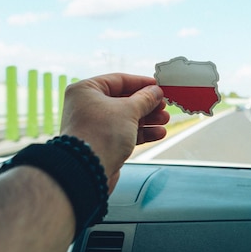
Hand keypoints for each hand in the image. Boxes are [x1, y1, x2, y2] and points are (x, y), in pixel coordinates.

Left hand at [59, 73, 168, 192]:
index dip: (141, 83)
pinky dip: (140, 132)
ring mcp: (94, 125)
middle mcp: (87, 106)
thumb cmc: (100, 134)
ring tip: (164, 120)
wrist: (87, 171)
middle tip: (163, 106)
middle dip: (147, 104)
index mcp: (86, 90)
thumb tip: (155, 92)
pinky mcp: (102, 143)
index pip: (119, 80)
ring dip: (147, 119)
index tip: (158, 86)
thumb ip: (145, 99)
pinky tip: (158, 133)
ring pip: (125, 118)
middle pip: (123, 100)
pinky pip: (124, 133)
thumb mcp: (128, 110)